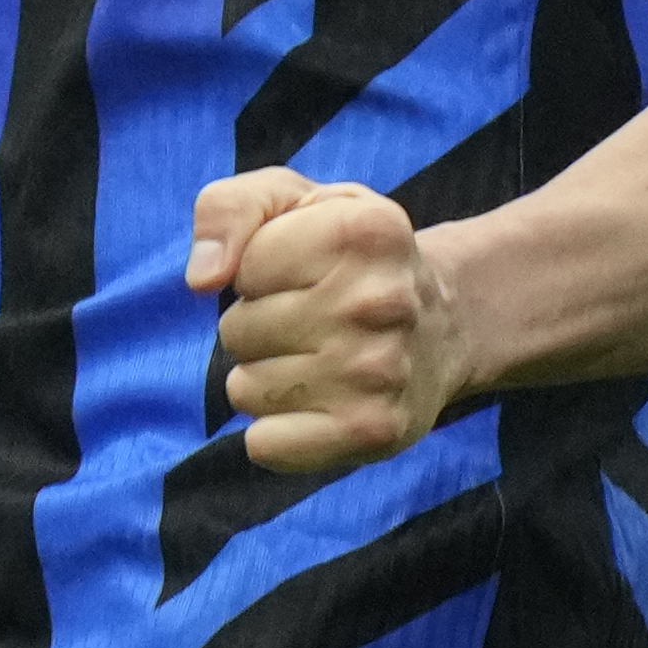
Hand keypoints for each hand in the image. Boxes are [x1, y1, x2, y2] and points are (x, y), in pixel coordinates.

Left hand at [197, 171, 475, 472]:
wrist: (445, 327)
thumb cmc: (352, 260)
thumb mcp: (296, 202)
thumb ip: (229, 209)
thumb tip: (202, 277)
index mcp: (363, 229)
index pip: (242, 269)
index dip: (257, 272)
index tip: (303, 272)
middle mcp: (379, 301)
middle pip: (237, 332)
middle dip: (258, 327)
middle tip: (313, 321)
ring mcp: (378, 372)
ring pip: (245, 389)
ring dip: (266, 379)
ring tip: (318, 360)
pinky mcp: (372, 432)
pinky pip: (265, 445)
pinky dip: (276, 433)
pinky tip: (316, 407)